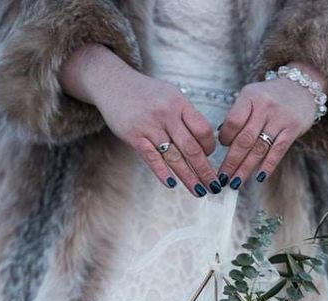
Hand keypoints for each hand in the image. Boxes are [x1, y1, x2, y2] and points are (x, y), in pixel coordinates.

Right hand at [60, 44, 220, 196]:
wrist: (114, 83)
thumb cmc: (146, 93)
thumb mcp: (170, 96)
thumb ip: (186, 116)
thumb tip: (204, 143)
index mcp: (179, 103)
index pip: (203, 130)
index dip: (210, 147)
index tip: (210, 157)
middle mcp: (166, 114)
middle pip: (191, 148)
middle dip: (205, 171)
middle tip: (214, 187)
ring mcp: (149, 126)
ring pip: (174, 157)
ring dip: (188, 177)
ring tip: (199, 191)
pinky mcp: (134, 136)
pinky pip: (152, 158)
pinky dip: (163, 173)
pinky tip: (172, 184)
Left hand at [217, 64, 327, 187]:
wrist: (301, 87)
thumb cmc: (270, 97)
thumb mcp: (251, 97)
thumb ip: (237, 117)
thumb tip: (222, 143)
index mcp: (250, 96)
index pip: (233, 122)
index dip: (224, 139)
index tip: (219, 150)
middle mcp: (265, 106)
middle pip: (244, 140)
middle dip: (231, 162)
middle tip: (222, 178)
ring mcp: (280, 118)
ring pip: (259, 149)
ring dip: (245, 169)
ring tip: (235, 182)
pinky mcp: (292, 129)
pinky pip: (277, 152)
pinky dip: (267, 166)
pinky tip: (259, 177)